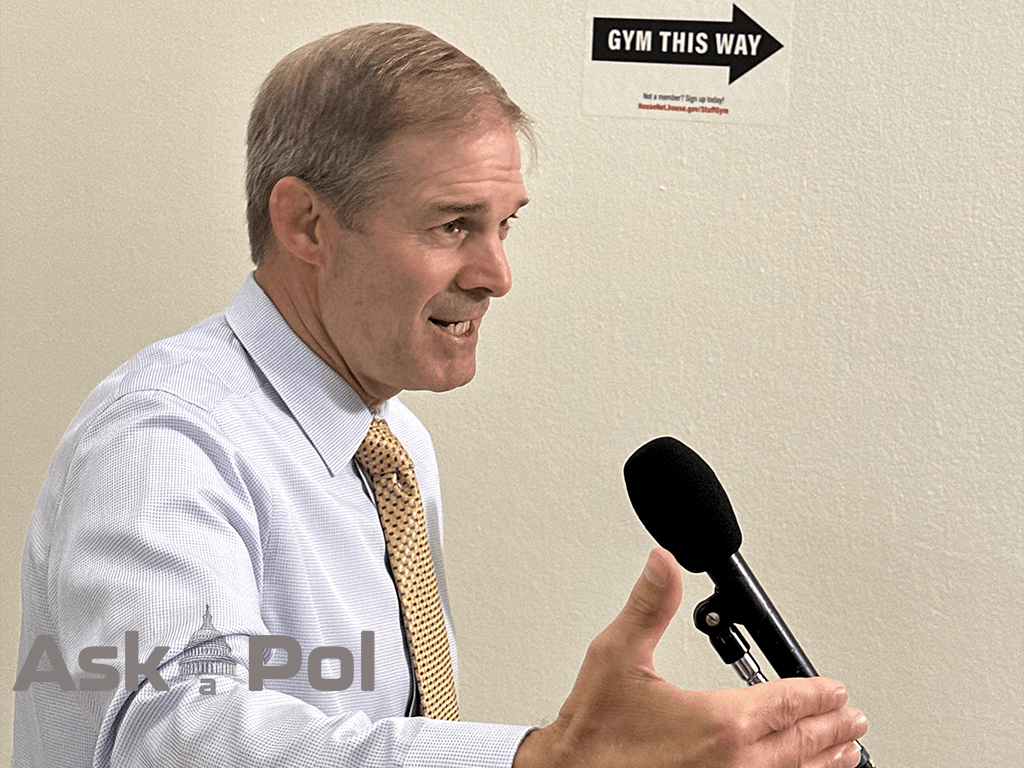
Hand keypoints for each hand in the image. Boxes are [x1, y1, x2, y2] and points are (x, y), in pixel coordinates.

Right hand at [513, 548, 867, 767]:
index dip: (815, 692)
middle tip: (853, 717)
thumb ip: (649, 605)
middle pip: (802, 741)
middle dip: (831, 726)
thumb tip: (663, 563)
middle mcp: (735, 762)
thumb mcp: (618, 654)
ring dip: (825, 760)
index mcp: (721, 722)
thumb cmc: (594, 730)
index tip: (834, 688)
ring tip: (846, 752)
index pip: (786, 701)